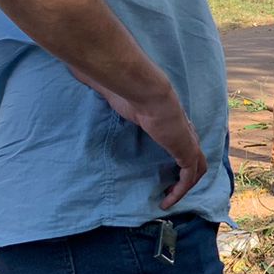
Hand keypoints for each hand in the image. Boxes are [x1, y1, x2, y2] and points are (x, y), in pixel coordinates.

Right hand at [71, 69, 207, 208]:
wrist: (145, 89)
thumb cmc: (129, 89)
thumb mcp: (115, 92)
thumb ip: (100, 85)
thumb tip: (76, 72)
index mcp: (170, 119)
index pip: (183, 139)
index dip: (177, 155)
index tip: (163, 170)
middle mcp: (183, 130)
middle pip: (196, 156)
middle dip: (187, 175)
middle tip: (170, 190)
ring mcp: (187, 141)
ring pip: (197, 168)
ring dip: (185, 187)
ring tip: (168, 200)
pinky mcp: (185, 151)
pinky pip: (188, 176)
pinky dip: (181, 191)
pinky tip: (167, 201)